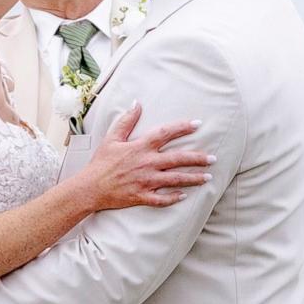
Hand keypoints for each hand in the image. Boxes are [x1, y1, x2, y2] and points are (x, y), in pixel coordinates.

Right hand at [79, 102, 214, 210]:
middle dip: (198, 158)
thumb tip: (137, 103)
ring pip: (175, 180)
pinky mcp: (142, 196)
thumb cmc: (101, 162)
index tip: (198, 125)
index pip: (166, 133)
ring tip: (208, 178)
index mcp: (140, 147)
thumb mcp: (112, 138)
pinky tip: (185, 196)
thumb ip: (126, 120)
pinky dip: (174, 198)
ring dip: (193, 179)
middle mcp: (147, 163)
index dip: (183, 128)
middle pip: (178, 159)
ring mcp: (146, 181)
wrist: (90, 187)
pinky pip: (162, 199)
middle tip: (213, 158)